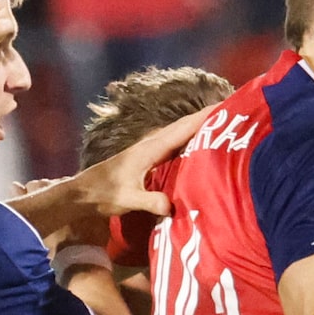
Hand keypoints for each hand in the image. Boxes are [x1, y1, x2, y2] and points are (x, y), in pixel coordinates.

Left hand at [58, 105, 212, 229]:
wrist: (82, 194)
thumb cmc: (102, 195)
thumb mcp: (127, 199)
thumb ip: (149, 201)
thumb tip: (170, 207)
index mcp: (149, 149)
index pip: (181, 129)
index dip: (203, 118)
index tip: (224, 107)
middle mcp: (150, 145)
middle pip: (183, 126)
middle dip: (206, 117)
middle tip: (231, 112)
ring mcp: (148, 150)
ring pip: (178, 133)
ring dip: (197, 127)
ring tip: (220, 124)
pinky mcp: (147, 159)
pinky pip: (174, 144)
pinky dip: (188, 139)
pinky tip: (197, 144)